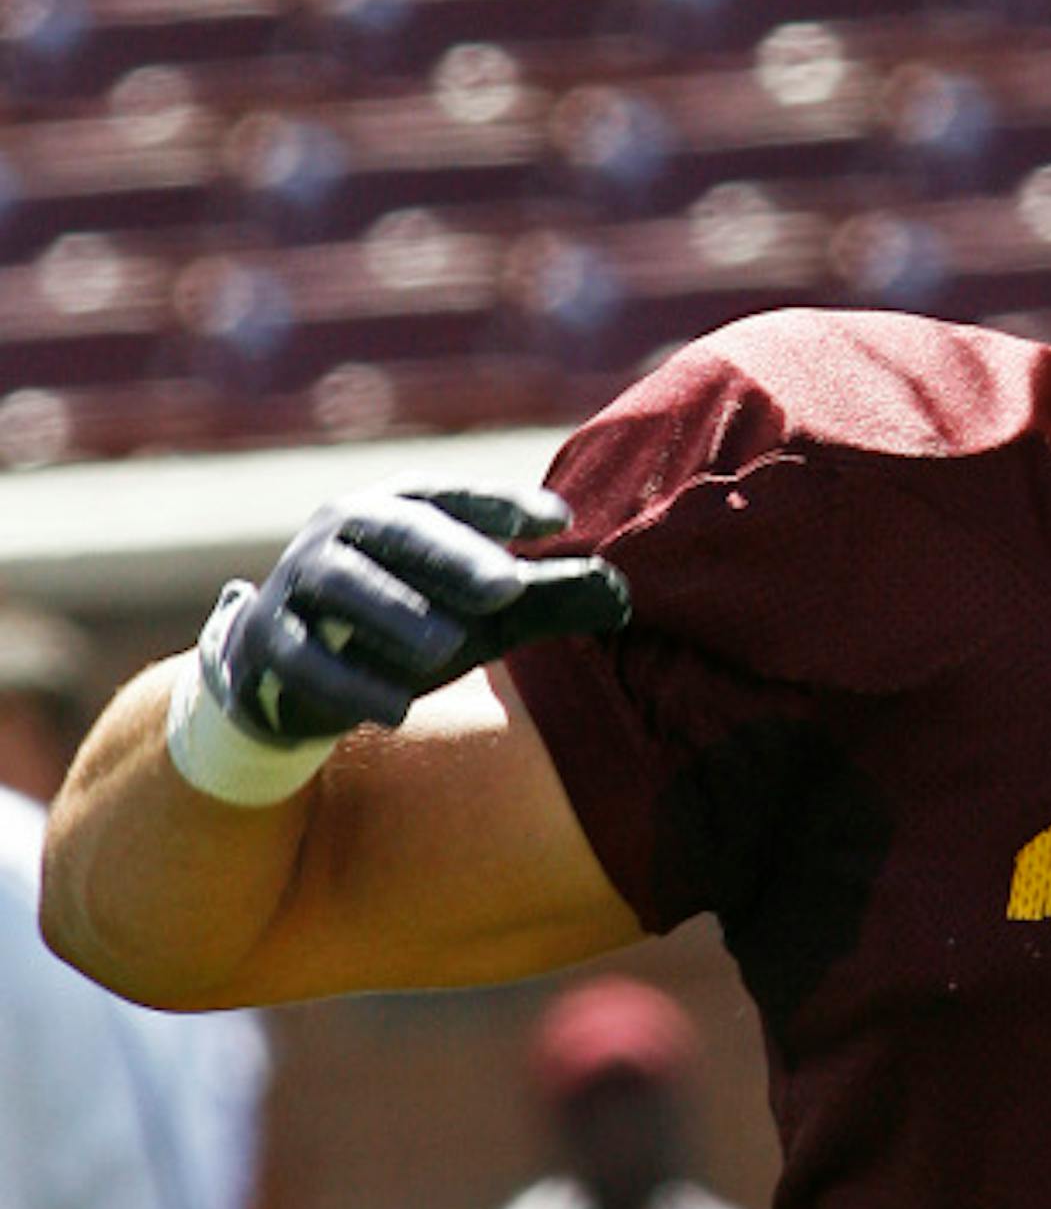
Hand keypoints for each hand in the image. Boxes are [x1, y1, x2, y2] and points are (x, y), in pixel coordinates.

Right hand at [168, 485, 627, 804]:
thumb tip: (622, 592)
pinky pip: (305, 658)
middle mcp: (342, 532)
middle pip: (397, 531)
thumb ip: (545, 598)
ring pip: (343, 586)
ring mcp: (298, 583)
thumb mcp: (481, 613)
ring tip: (451, 646)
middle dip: (453, 555)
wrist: (291, 675)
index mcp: (398, 509)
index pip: (453, 497)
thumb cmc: (407, 624)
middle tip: (509, 586)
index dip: (502, 505)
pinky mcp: (270, 643)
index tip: (561, 520)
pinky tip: (399, 711)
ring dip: (396, 613)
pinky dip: (350, 684)